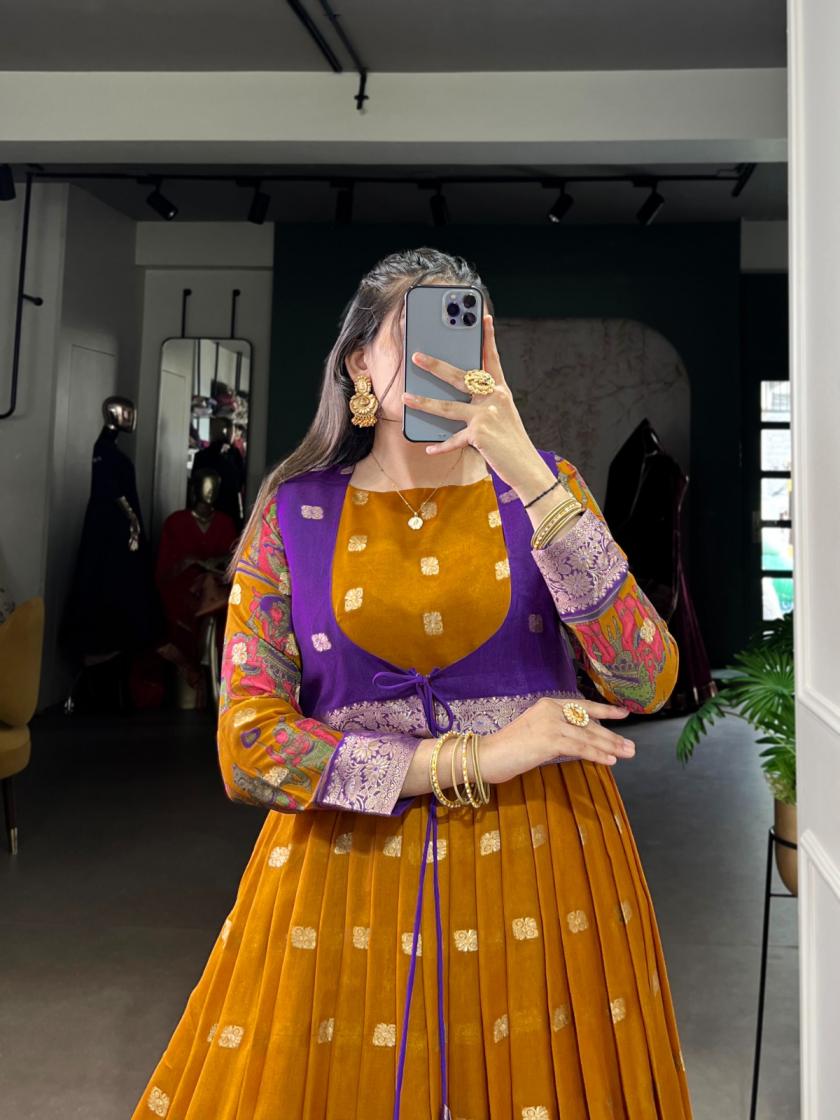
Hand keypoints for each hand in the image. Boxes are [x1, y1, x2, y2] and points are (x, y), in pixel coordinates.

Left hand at [401, 312, 547, 493]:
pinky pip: (453, 440)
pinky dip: (441, 446)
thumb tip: (453, 397)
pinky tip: (428, 448)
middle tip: (417, 356)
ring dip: (424, 402)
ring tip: (406, 397)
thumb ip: (483, 403)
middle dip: (436, 366)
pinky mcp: (480, 434)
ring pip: (448, 407)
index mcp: (501, 391)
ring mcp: (487, 415)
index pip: (493, 359)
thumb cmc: (511, 441)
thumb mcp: (502, 416)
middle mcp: (495, 398)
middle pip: (461, 377)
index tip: (483, 316)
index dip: (488, 337)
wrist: (526, 466)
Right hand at [478, 697, 634, 784]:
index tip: (623, 714)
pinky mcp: (550, 740)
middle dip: (612, 736)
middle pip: (589, 724)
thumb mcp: (536, 733)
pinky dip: (597, 755)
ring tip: (627, 753)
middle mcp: (551, 709)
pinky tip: (611, 761)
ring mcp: (551, 723)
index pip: (582, 707)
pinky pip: (580, 748)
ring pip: (588, 736)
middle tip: (631, 746)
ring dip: (610, 746)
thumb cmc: (509, 748)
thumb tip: (582, 740)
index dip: (605, 711)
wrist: (488, 755)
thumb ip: (557, 732)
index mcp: (548, 704)